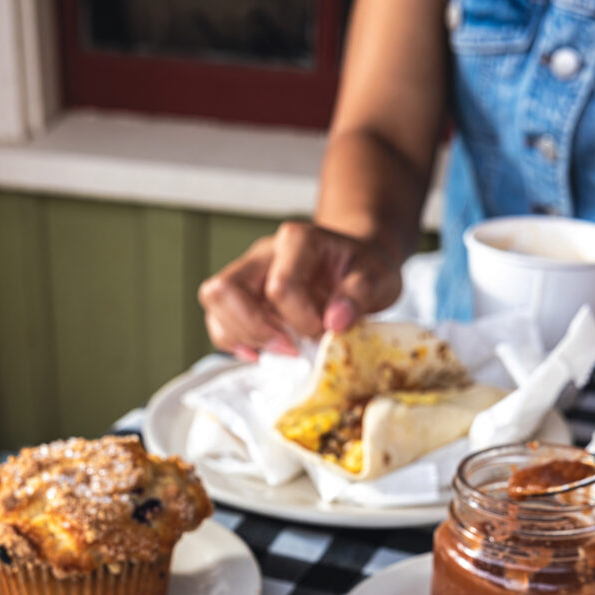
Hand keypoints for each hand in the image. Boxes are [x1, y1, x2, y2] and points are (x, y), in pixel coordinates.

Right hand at [198, 221, 401, 359]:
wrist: (356, 265)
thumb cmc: (364, 270)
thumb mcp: (380, 278)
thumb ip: (361, 294)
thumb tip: (335, 321)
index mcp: (297, 241)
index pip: (280, 285)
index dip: (300, 319)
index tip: (323, 331)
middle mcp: (264, 254)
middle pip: (225, 288)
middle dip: (254, 329)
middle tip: (288, 348)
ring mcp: (248, 275)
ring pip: (214, 302)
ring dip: (241, 336)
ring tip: (277, 351)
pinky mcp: (242, 298)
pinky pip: (219, 320)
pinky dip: (235, 342)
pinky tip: (263, 353)